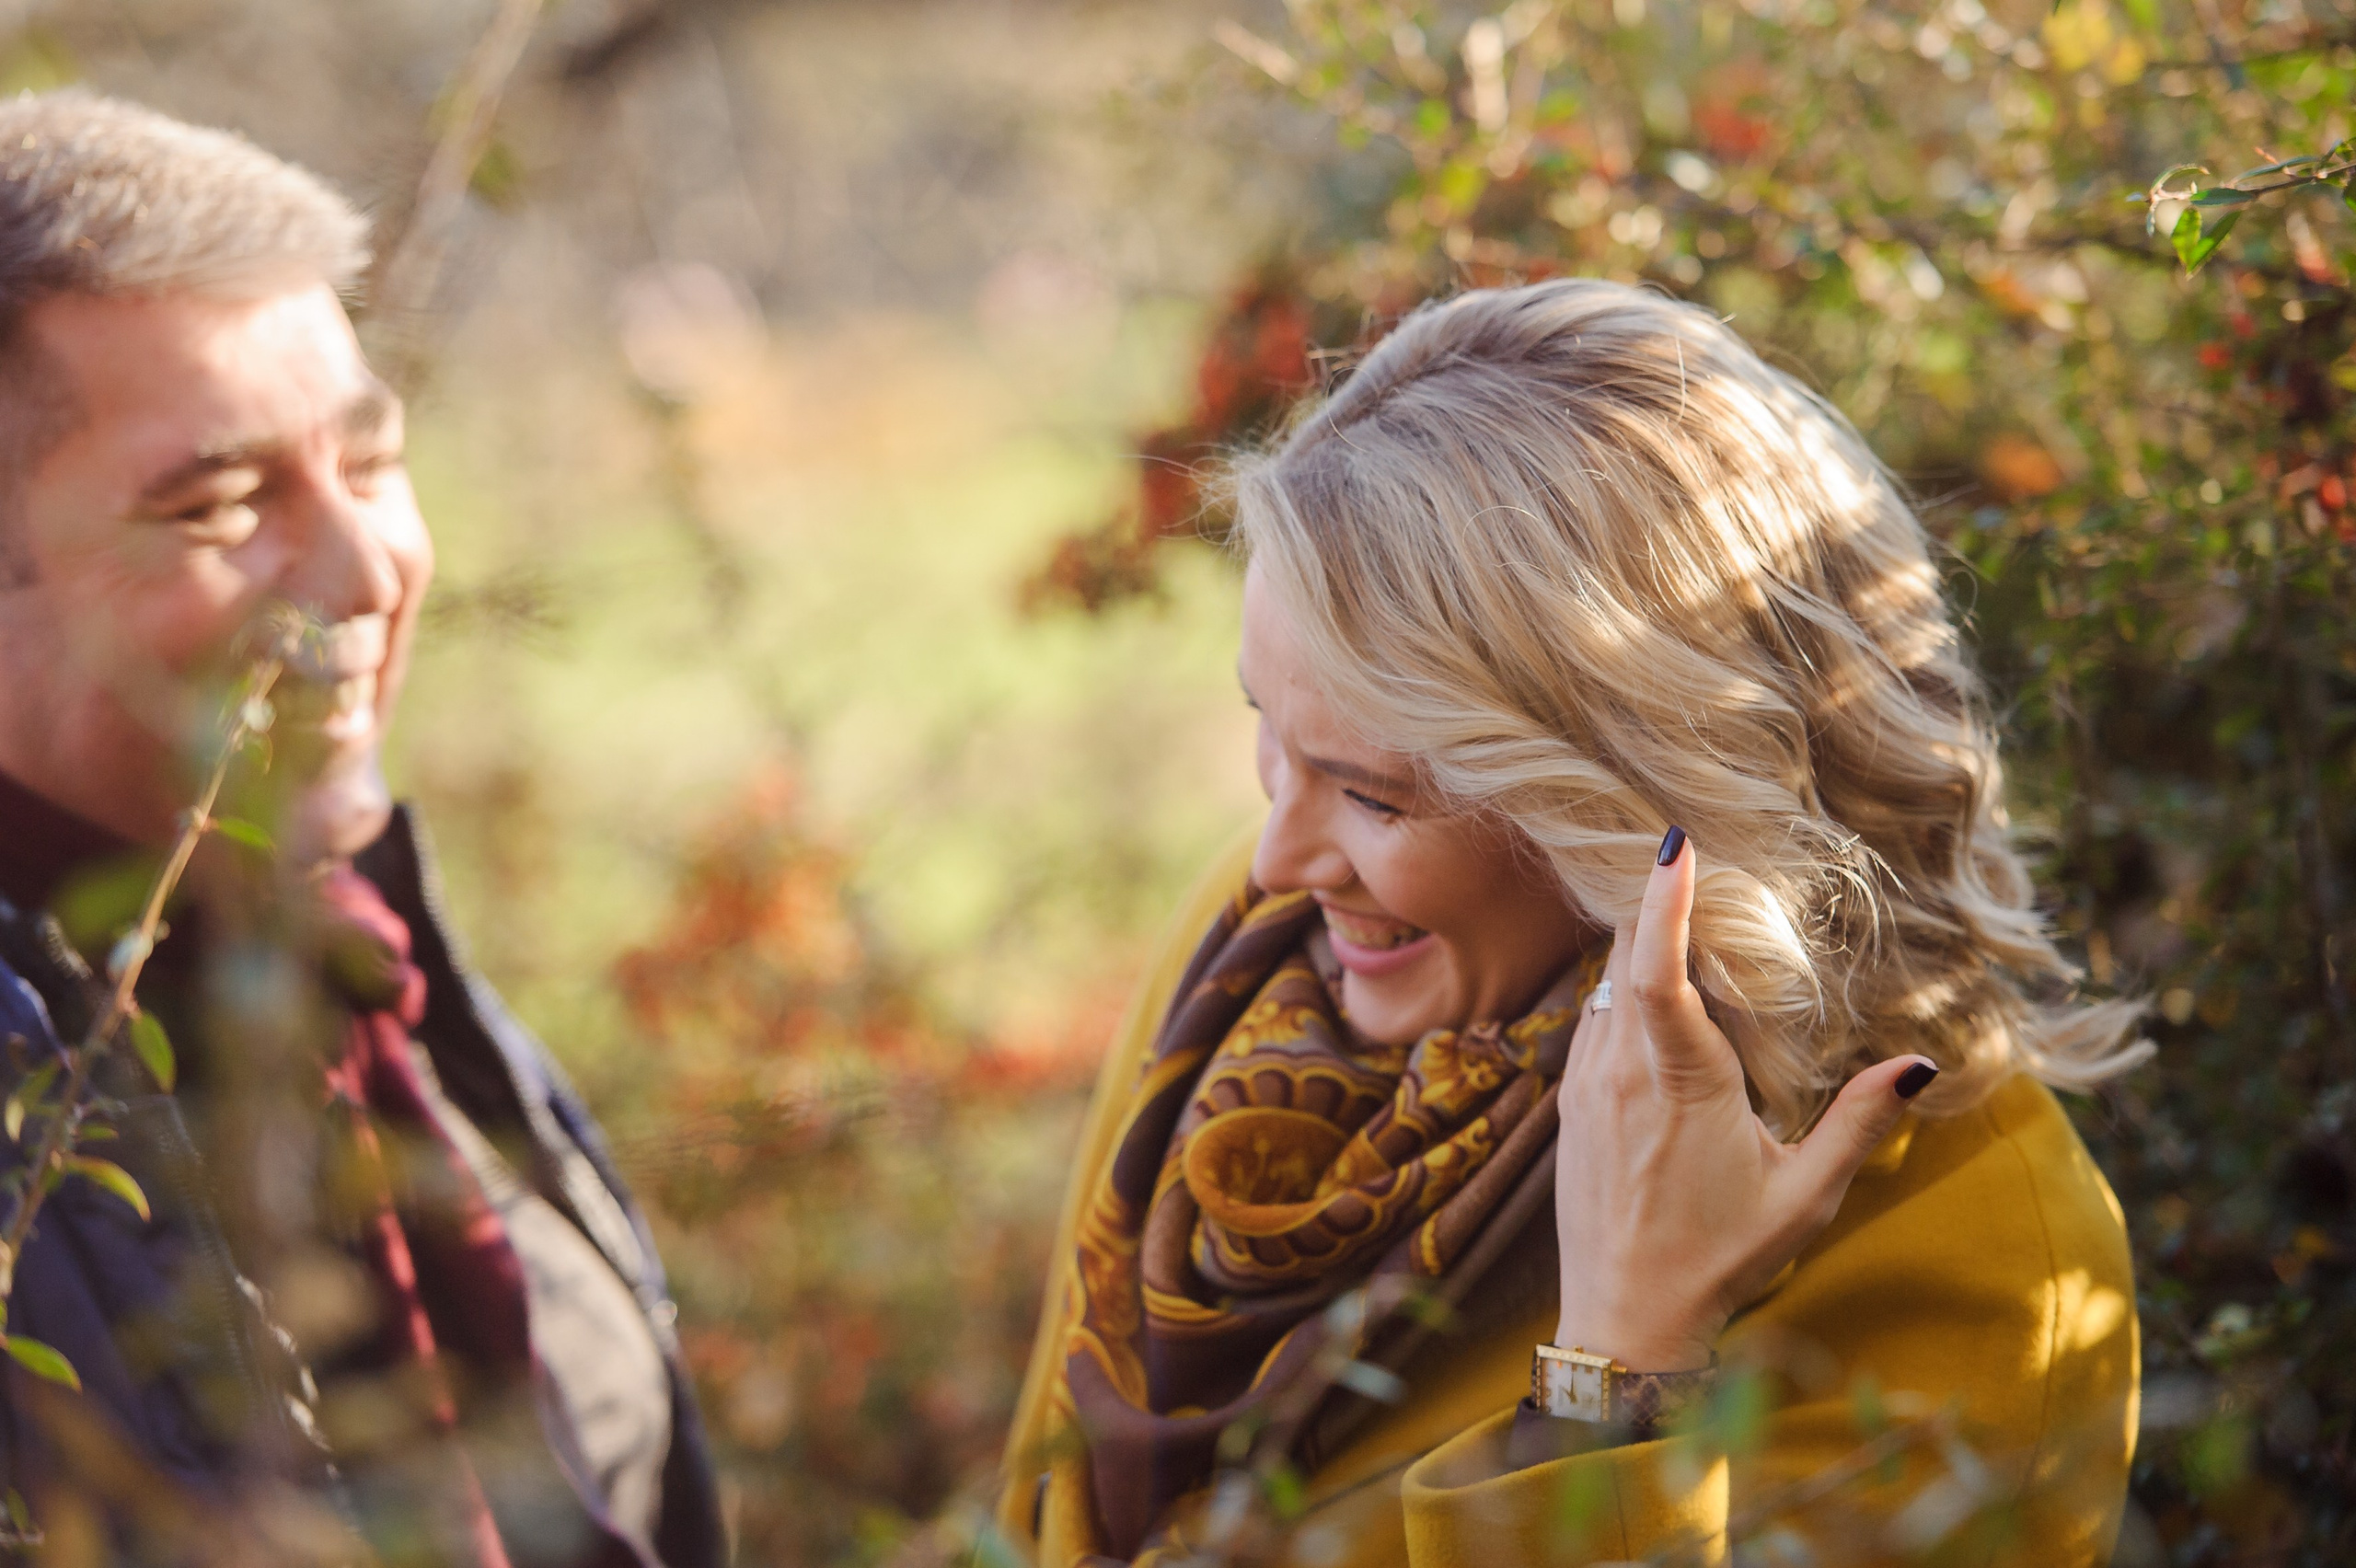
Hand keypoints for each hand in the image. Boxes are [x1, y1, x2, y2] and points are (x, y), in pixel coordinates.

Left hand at [1551, 827, 1936, 1371]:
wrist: (1623, 1322)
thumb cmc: (1721, 1261)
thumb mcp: (1805, 1197)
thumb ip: (1860, 1123)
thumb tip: (1918, 1063)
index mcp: (1681, 1085)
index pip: (1657, 972)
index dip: (1662, 901)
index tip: (1672, 842)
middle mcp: (1621, 1073)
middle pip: (1625, 956)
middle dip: (1658, 905)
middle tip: (1701, 865)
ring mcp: (1585, 1085)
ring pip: (1602, 984)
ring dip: (1638, 947)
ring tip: (1686, 920)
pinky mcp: (1569, 1102)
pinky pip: (1589, 1019)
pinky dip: (1619, 991)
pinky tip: (1653, 996)